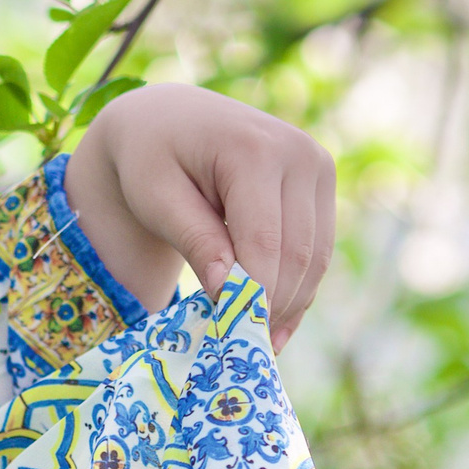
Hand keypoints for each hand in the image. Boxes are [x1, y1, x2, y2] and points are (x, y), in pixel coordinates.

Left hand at [63, 84, 336, 350]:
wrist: (164, 118)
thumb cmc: (148, 157)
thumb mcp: (155, 197)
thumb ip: (195, 240)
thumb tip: (233, 294)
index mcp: (252, 147)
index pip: (263, 240)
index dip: (254, 294)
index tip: (235, 338)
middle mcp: (297, 151)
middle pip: (297, 253)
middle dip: (272, 305)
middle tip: (245, 350)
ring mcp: (316, 164)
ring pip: (315, 257)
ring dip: (290, 303)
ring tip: (257, 340)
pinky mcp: (321, 181)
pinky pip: (317, 247)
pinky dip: (296, 285)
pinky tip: (273, 319)